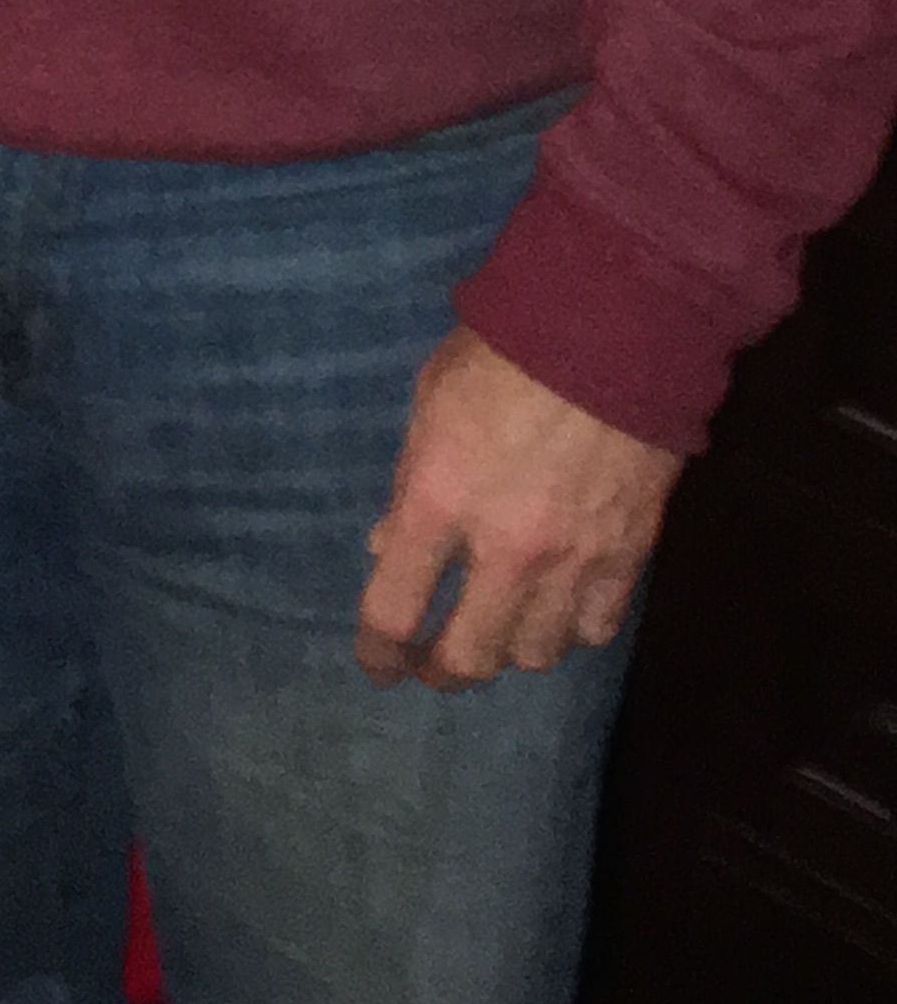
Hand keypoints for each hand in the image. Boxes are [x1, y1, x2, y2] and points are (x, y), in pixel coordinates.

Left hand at [357, 324, 683, 688]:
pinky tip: (559, 610)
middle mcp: (503, 550)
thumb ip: (407, 483)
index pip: (394, 608)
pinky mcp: (627, 557)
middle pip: (469, 656)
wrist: (612, 333)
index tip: (376, 663)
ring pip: (536, 653)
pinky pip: (595, 628)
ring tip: (497, 632)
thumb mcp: (428, 403)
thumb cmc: (503, 353)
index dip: (378, 649)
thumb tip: (389, 547)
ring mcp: (571, 560)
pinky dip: (572, 629)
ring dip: (509, 650)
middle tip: (432, 664)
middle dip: (442, 670)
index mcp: (438, 502)